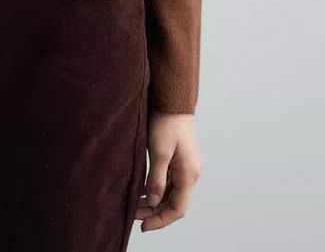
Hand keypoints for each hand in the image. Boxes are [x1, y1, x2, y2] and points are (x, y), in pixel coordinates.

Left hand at [135, 111, 202, 231]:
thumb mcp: (159, 152)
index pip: (178, 208)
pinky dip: (157, 189)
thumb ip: (157, 179)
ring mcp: (186, 166)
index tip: (143, 226)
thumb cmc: (167, 122)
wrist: (173, 99)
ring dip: (155, 201)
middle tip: (134, 215)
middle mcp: (190, 173)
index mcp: (189, 174)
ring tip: (135, 205)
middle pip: (175, 202)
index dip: (161, 220)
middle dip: (155, 212)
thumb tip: (154, 202)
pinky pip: (170, 181)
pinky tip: (144, 190)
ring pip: (171, 193)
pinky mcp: (180, 159)